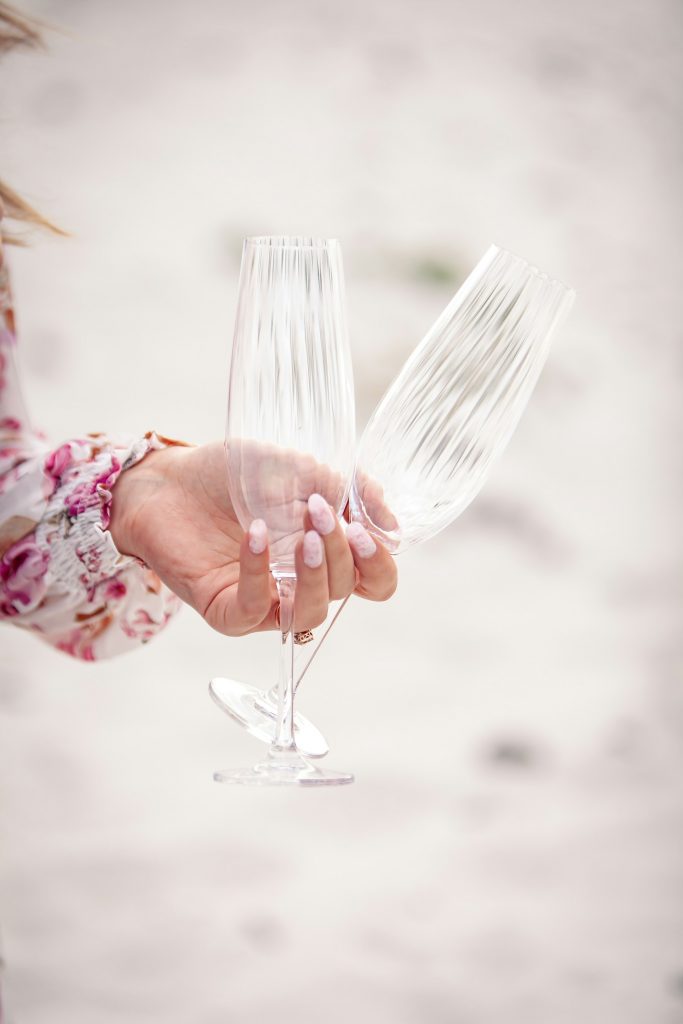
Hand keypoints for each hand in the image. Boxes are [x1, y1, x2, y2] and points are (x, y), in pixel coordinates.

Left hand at [109, 441, 396, 635]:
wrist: (172, 479)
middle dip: (339, 550)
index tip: (364, 529)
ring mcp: (266, 600)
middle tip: (318, 512)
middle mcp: (302, 583)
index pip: (375, 581)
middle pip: (346, 590)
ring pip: (311, 612)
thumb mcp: (304, 469)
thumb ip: (352, 492)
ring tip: (303, 533)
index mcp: (328, 554)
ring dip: (314, 572)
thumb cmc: (237, 475)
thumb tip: (392, 528)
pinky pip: (255, 609)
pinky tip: (256, 535)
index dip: (380, 563)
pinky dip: (260, 572)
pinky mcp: (226, 610)